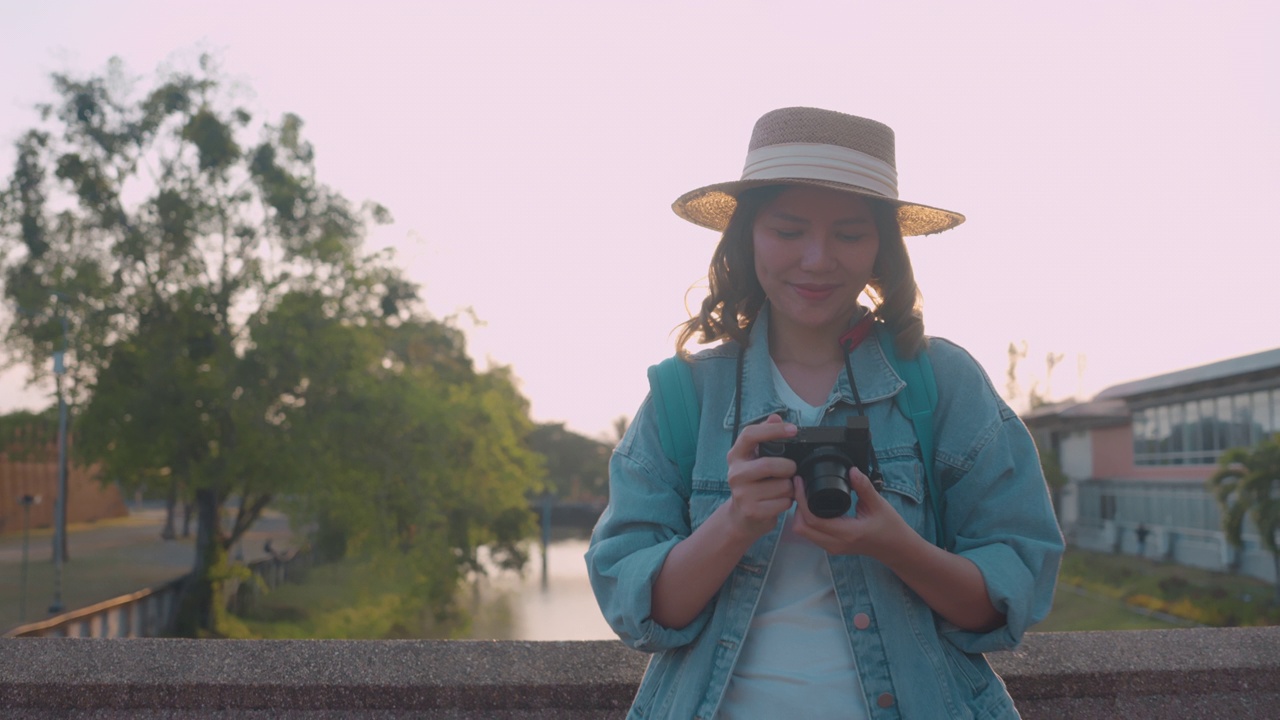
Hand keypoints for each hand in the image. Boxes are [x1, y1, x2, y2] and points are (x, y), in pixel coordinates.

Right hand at [723, 414, 797, 542]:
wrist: (742, 518)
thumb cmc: (753, 484)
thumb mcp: (755, 460)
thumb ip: (766, 437)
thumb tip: (775, 417)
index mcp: (736, 455)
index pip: (750, 435)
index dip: (773, 430)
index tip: (793, 430)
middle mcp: (735, 473)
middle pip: (769, 464)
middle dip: (788, 467)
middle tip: (791, 470)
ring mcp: (741, 494)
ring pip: (781, 486)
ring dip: (789, 488)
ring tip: (783, 489)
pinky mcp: (751, 511)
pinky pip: (782, 503)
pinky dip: (787, 502)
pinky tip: (780, 502)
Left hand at [791, 466, 911, 558]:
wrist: (896, 548)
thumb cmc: (890, 528)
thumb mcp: (879, 504)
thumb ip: (864, 487)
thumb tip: (852, 471)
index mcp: (847, 533)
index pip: (812, 519)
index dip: (801, 500)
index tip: (800, 482)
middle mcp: (836, 543)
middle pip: (801, 528)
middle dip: (796, 507)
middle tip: (800, 487)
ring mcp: (833, 547)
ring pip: (803, 532)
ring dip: (800, 514)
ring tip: (804, 495)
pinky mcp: (832, 547)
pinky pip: (810, 535)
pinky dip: (806, 521)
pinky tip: (811, 507)